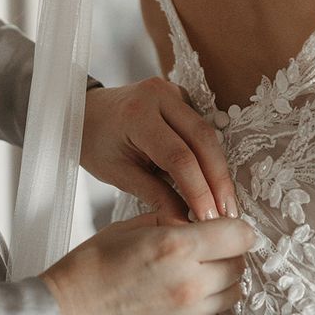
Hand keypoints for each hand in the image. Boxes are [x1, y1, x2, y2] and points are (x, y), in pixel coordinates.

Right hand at [40, 213, 254, 314]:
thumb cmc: (87, 269)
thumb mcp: (127, 228)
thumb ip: (168, 221)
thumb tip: (194, 222)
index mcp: (176, 247)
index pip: (239, 236)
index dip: (238, 230)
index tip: (232, 231)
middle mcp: (188, 283)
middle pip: (239, 267)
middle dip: (228, 256)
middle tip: (208, 253)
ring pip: (229, 295)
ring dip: (219, 282)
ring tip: (191, 276)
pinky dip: (193, 308)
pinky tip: (164, 301)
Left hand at [81, 77, 237, 221]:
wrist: (86, 112)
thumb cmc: (96, 144)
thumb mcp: (119, 175)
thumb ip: (155, 196)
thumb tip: (186, 223)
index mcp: (137, 116)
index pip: (179, 157)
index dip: (199, 190)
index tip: (209, 220)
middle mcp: (159, 96)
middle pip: (203, 140)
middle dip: (219, 181)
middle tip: (228, 214)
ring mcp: (173, 91)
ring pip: (208, 134)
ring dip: (219, 171)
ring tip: (226, 205)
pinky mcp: (181, 96)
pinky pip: (203, 129)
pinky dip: (211, 157)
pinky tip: (215, 184)